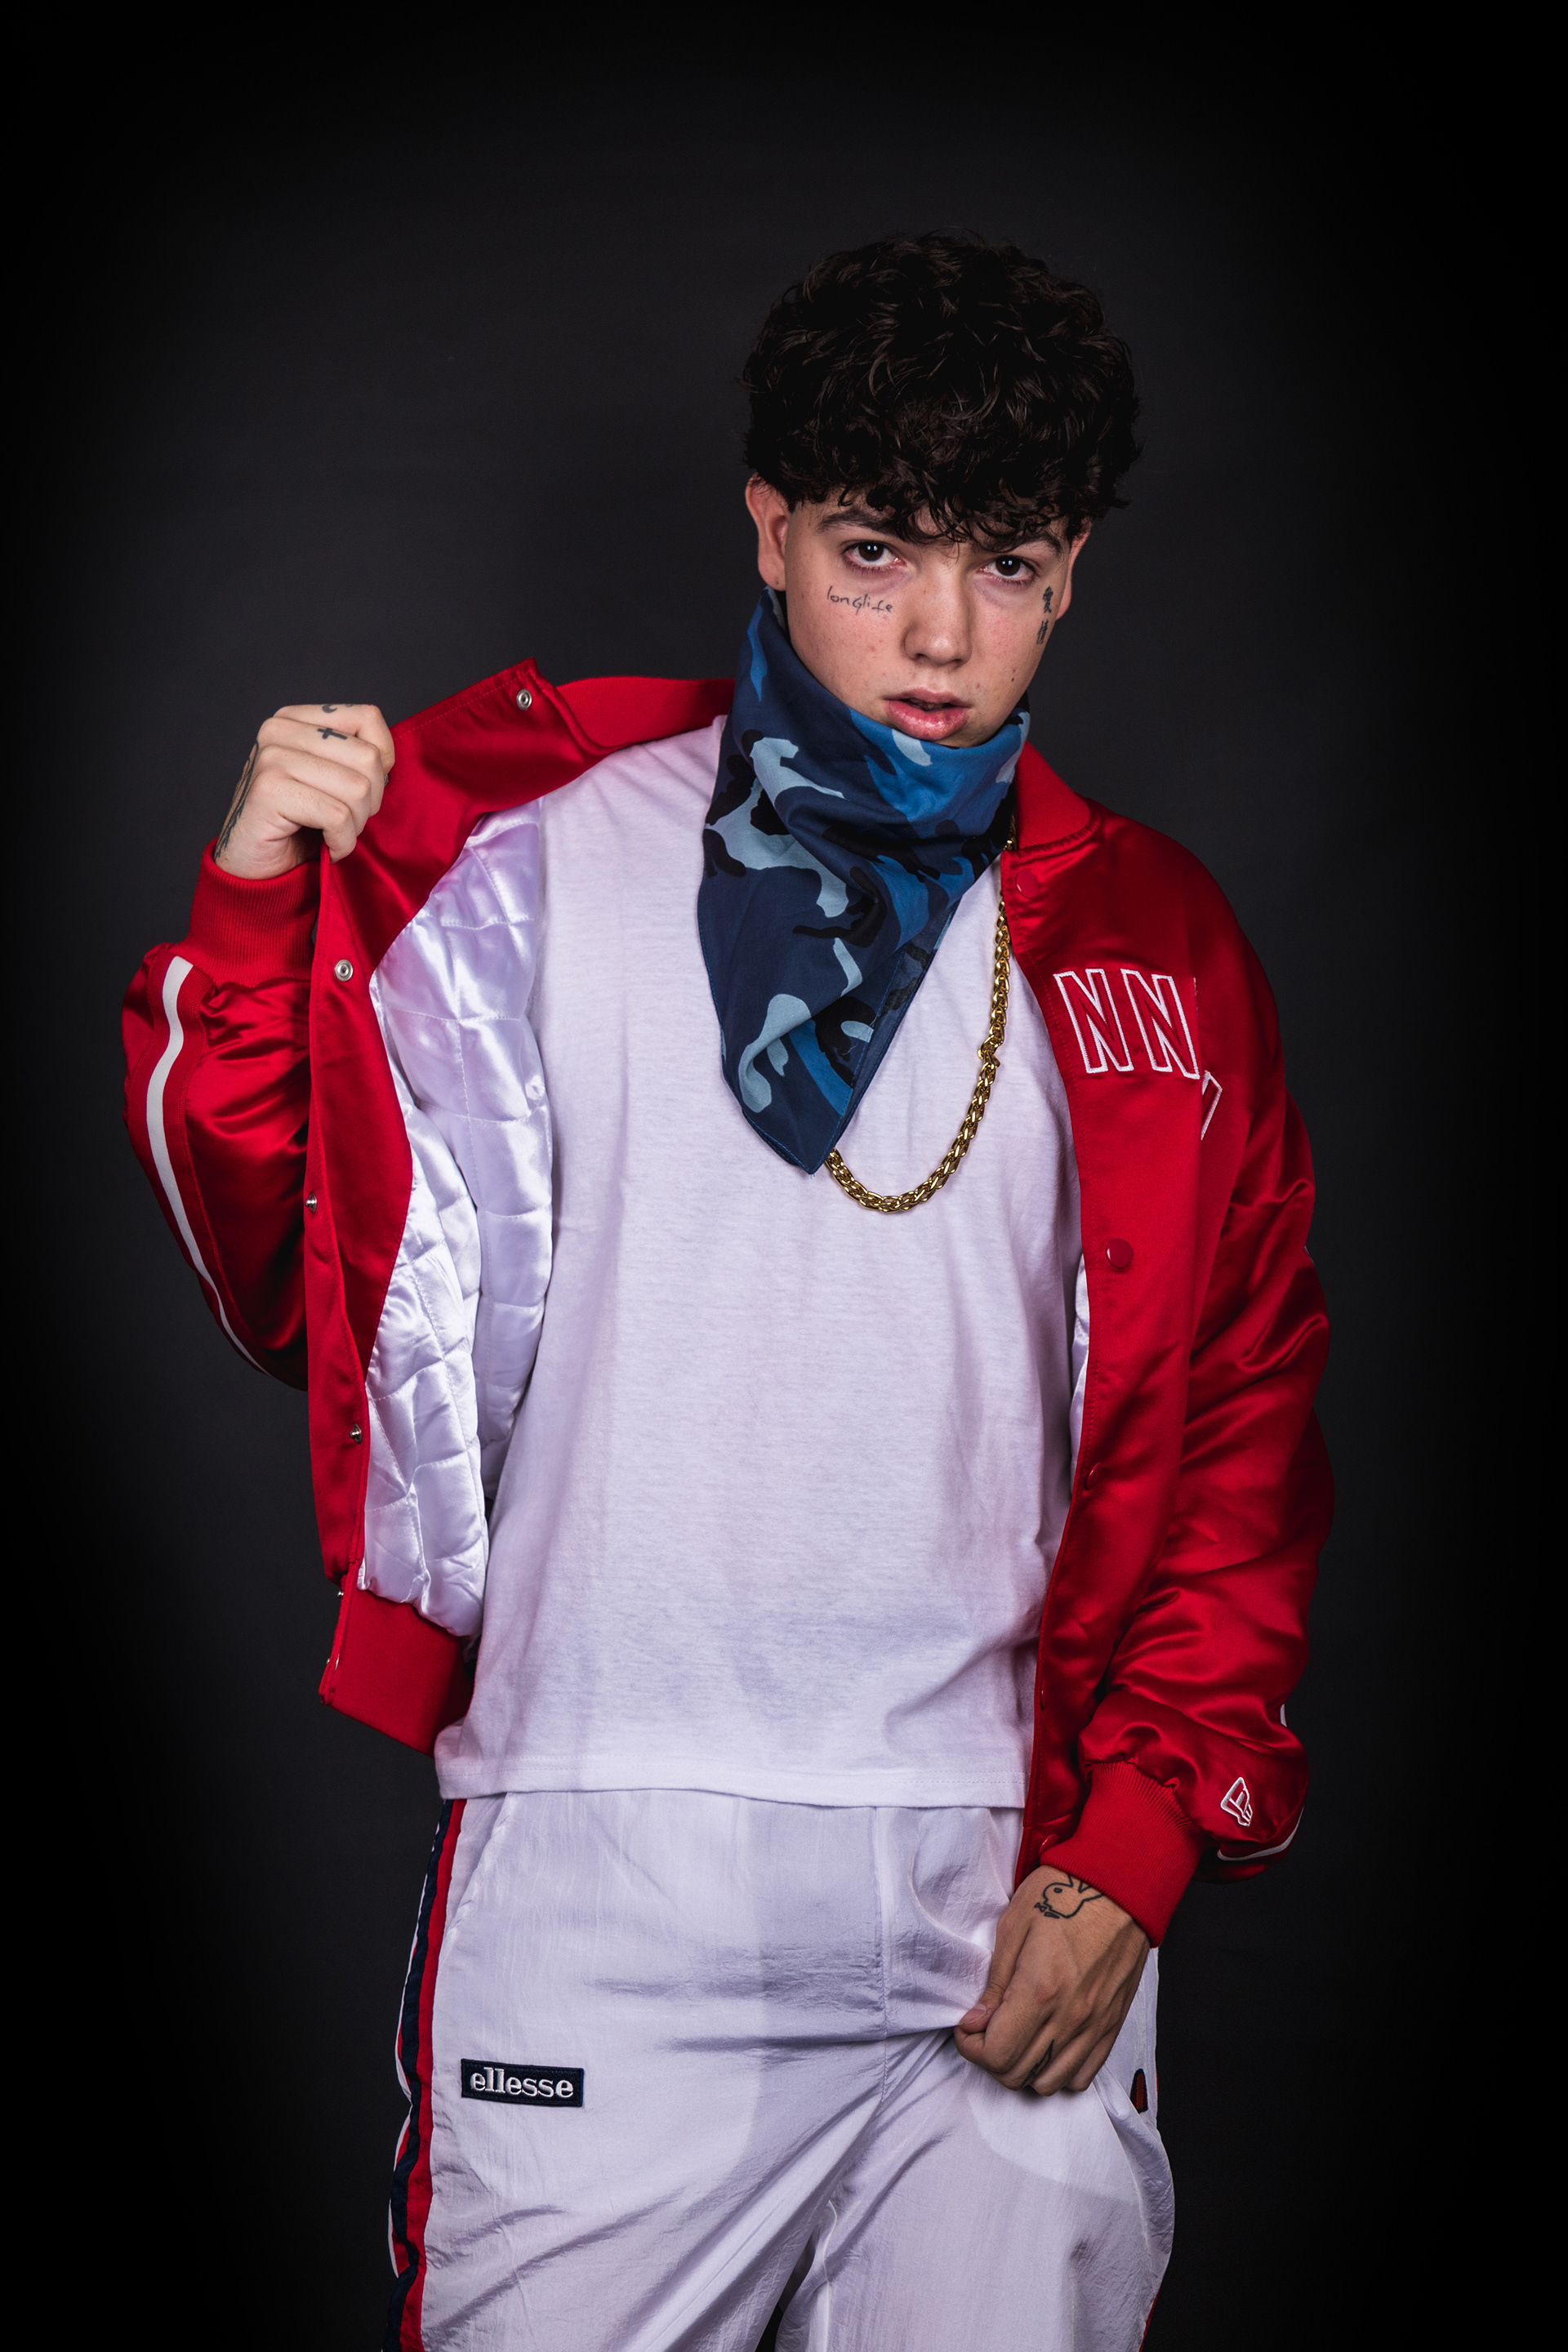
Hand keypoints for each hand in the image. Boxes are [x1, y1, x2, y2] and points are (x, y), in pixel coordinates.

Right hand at [214, 703, 394, 877]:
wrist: (253, 868)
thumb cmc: (298, 826)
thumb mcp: (331, 782)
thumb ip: (355, 758)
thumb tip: (387, 759)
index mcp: (296, 719)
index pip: (367, 717)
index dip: (382, 761)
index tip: (361, 790)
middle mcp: (279, 730)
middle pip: (368, 757)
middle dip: (370, 801)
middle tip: (346, 821)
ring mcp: (271, 757)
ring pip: (357, 789)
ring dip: (355, 825)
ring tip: (333, 835)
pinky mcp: (269, 790)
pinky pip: (337, 817)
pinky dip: (341, 843)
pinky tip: (326, 848)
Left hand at [954, 1862, 1149, 2095]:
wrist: (1120, 1885)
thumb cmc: (1064, 1894)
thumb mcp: (1014, 1925)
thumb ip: (995, 1982)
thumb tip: (975, 2022)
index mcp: (1039, 1990)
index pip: (996, 2054)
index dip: (971, 2047)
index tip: (966, 2027)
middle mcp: (1069, 2017)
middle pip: (1018, 2074)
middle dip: (991, 2058)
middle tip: (985, 2030)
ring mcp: (1094, 2026)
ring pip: (1048, 2083)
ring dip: (1023, 2068)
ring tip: (1016, 2037)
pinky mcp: (1111, 2026)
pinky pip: (1082, 2076)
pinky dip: (1058, 2071)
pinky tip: (1047, 2044)